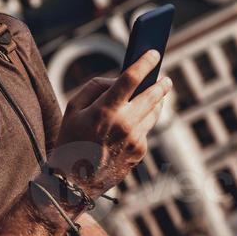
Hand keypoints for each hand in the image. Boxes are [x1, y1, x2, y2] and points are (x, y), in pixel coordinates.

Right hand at [51, 51, 171, 200]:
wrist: (73, 181)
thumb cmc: (70, 140)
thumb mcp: (73, 109)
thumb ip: (95, 87)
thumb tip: (119, 80)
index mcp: (104, 110)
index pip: (131, 78)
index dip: (144, 62)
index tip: (154, 53)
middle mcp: (124, 124)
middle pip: (152, 96)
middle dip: (161, 85)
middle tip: (166, 79)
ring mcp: (134, 140)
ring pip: (153, 113)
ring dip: (156, 102)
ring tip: (158, 95)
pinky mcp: (140, 152)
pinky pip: (146, 130)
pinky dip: (142, 123)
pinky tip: (137, 122)